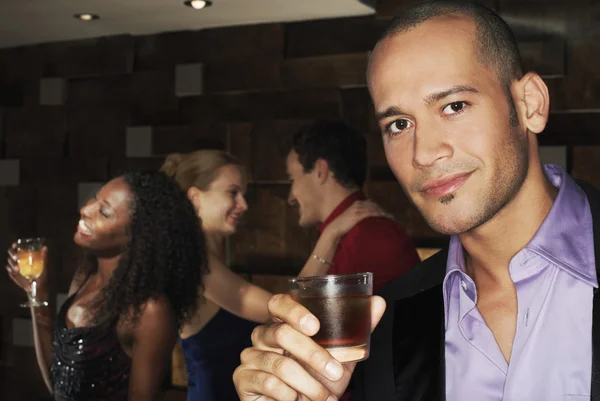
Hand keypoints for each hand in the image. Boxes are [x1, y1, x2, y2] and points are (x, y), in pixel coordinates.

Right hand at [6, 243, 48, 293]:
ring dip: (12, 264)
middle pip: (11, 253)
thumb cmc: (42, 275)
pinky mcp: (13, 274)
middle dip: (12, 254)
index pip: (18, 248)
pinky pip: (9, 270)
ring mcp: (15, 267)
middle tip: (16, 258)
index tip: (15, 244)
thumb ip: (44, 257)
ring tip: (18, 269)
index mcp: (25, 256)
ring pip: (9, 262)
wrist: (38, 287)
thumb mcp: (44, 266)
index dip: (15, 246)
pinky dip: (11, 270)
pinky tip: (16, 272)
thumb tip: (45, 247)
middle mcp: (19, 260)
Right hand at [233, 294, 385, 400]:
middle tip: (335, 373)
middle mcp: (262, 335)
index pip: (278, 303)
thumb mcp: (342, 359)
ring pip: (280, 363)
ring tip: (324, 399)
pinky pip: (268, 383)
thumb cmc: (319, 384)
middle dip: (314, 355)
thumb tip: (380, 301)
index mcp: (283, 324)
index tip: (315, 326)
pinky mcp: (242, 378)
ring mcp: (249, 356)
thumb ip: (358, 331)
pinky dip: (290, 396)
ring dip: (308, 385)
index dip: (293, 310)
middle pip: (282, 333)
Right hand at [324, 200, 392, 238]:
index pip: (371, 203)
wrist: (334, 230)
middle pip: (375, 205)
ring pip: (375, 208)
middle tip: (392, 217)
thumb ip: (357, 216)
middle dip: (384, 210)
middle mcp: (358, 204)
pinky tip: (386, 218)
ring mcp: (358, 209)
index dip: (380, 208)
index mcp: (356, 204)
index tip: (387, 214)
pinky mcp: (358, 215)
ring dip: (384, 212)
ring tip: (392, 218)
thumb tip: (366, 220)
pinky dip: (380, 214)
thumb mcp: (350, 218)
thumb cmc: (341, 227)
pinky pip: (372, 213)